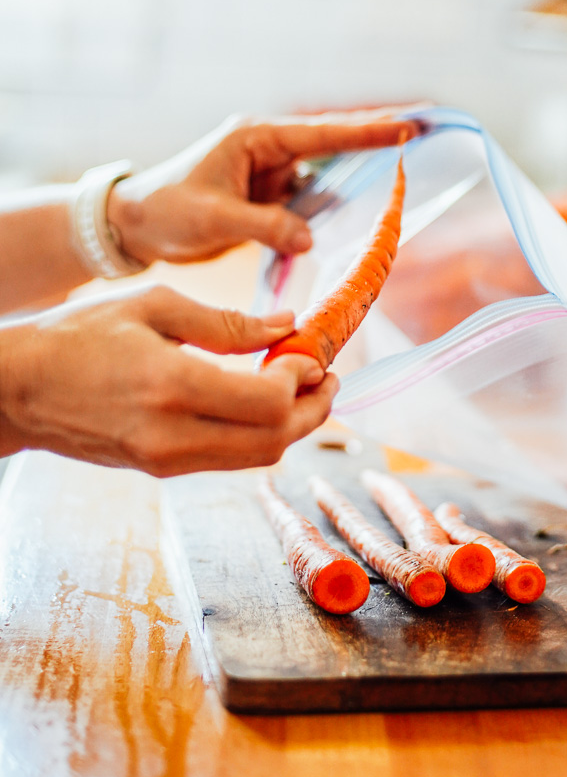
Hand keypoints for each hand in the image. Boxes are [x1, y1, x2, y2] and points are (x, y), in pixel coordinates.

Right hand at [0, 285, 337, 476]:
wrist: (19, 389)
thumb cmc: (79, 336)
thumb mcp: (154, 307)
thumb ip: (225, 322)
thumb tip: (286, 324)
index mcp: (171, 386)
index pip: (268, 404)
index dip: (302, 382)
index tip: (310, 354)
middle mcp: (171, 435)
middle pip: (274, 441)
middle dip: (313, 411)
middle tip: (327, 378)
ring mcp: (165, 460)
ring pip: (256, 458)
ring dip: (292, 426)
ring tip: (304, 390)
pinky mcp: (160, 469)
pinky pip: (228, 458)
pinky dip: (259, 433)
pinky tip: (263, 401)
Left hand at [106, 111, 418, 267]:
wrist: (136, 226)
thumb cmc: (166, 211)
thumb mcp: (213, 218)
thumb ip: (263, 225)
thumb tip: (310, 239)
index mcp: (255, 138)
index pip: (321, 134)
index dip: (366, 132)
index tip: (408, 126)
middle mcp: (269, 150)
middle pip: (333, 146)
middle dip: (375, 140)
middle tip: (425, 129)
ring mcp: (272, 174)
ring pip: (326, 178)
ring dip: (357, 181)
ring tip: (404, 174)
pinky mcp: (271, 199)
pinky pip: (311, 203)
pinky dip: (333, 211)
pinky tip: (360, 216)